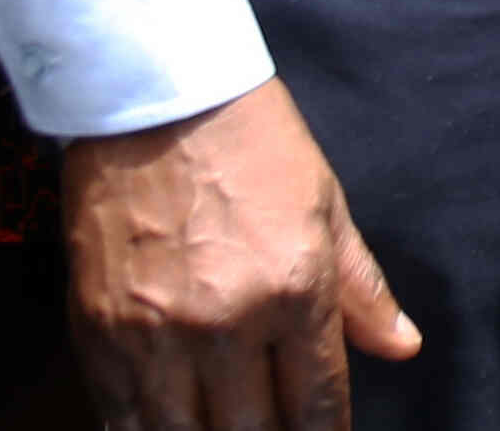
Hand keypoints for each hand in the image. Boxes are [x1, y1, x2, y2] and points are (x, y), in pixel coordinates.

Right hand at [63, 76, 419, 429]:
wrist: (157, 101)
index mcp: (293, 291)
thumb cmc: (254, 146)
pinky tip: (166, 430)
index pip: (316, 401)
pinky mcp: (97, 334)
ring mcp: (154, 336)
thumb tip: (402, 347)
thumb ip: (362, 290)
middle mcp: (224, 325)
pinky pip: (119, 417)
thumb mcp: (328, 207)